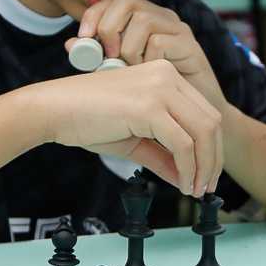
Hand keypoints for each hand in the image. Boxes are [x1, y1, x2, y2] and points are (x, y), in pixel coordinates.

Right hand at [40, 59, 221, 196]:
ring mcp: (160, 88)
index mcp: (164, 75)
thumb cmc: (85, 119)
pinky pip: (183, 144)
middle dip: (213, 158)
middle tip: (206, 187)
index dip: (211, 146)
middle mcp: (166, 75)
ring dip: (204, 167)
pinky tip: (183, 184)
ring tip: (196, 190)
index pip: (204, 112)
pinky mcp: (149, 107)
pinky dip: (188, 169)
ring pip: (203, 132)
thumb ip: (163, 155)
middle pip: (211, 120)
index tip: (205, 174)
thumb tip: (186, 179)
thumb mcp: (134, 139)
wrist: (52, 110)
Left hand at [69, 0, 225, 113]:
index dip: (94, 14)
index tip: (82, 38)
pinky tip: (146, 78)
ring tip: (128, 71)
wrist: (190, 126)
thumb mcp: (118, 77)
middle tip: (105, 56)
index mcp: (142, 20)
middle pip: (125, 1)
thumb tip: (70, 44)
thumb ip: (98, 59)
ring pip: (141, 20)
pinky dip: (146, 60)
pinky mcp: (190, 46)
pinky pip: (159, 42)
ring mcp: (177, 30)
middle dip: (108, 27)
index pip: (112, 0)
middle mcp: (160, 18)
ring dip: (127, 48)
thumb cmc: (152, 101)